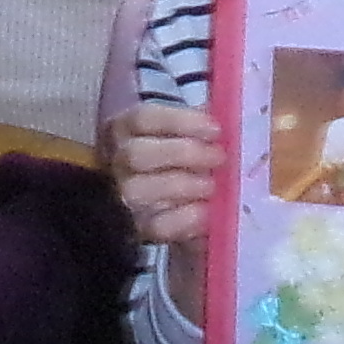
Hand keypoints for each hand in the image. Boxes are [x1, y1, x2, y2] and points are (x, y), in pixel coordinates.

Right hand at [108, 101, 217, 249]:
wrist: (161, 199)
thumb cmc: (176, 155)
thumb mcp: (180, 132)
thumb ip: (198, 123)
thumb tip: (228, 114)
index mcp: (124, 129)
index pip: (143, 118)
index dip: (181, 121)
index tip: (215, 129)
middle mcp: (116, 161)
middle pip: (138, 154)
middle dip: (184, 154)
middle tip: (219, 157)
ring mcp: (122, 196)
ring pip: (139, 189)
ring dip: (182, 186)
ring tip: (211, 186)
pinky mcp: (137, 229)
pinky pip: (155, 226)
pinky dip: (183, 219)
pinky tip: (206, 212)